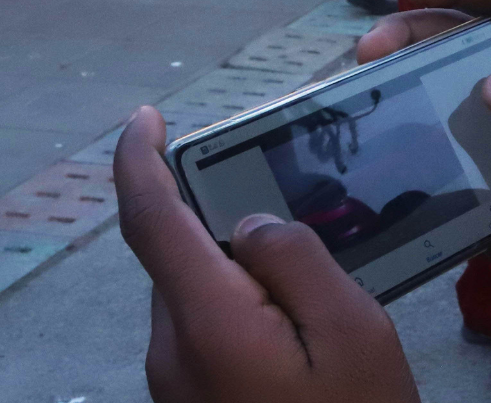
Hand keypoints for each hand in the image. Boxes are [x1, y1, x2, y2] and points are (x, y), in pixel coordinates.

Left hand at [114, 107, 419, 402]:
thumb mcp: (351, 329)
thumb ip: (298, 259)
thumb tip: (253, 223)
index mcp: (208, 321)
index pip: (149, 218)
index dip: (138, 158)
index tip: (147, 116)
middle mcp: (172, 349)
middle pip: (180, 254)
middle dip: (224, 221)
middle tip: (299, 222)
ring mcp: (176, 381)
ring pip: (197, 293)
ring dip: (241, 270)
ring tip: (314, 290)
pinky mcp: (193, 400)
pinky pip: (206, 328)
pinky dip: (241, 305)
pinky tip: (299, 327)